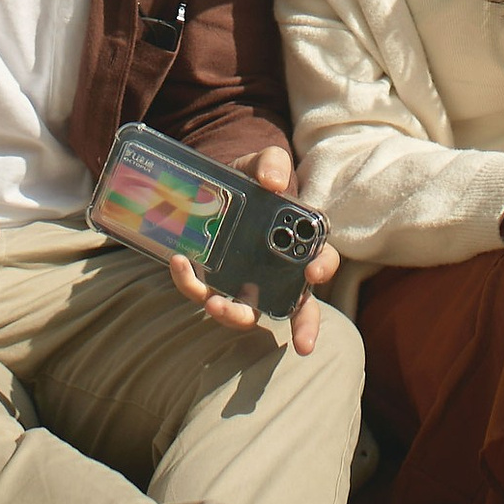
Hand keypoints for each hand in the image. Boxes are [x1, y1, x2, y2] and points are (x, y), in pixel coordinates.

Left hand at [167, 146, 338, 356]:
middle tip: (300, 341)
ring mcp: (246, 283)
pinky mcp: (213, 282)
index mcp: (300, 243)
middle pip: (297, 307)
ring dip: (233, 314)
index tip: (313, 272)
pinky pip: (204, 291)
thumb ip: (271, 163)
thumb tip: (273, 182)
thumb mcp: (263, 162)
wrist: (218, 182)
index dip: (323, 268)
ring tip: (213, 303)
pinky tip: (180, 262)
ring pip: (248, 312)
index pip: (322, 261)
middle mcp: (279, 272)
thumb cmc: (253, 177)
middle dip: (301, 325)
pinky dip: (190, 283)